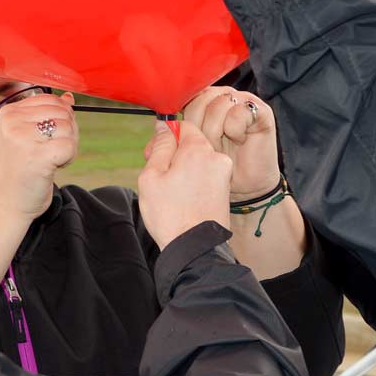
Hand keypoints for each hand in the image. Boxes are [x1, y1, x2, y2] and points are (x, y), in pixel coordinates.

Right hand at [0, 92, 77, 220]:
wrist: (2, 206)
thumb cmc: (16, 173)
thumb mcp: (26, 138)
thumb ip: (46, 116)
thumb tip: (69, 97)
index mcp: (8, 113)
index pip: (51, 100)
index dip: (59, 119)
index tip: (47, 140)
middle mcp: (13, 121)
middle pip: (63, 113)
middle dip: (66, 133)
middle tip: (52, 152)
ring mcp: (23, 138)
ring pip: (68, 128)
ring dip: (67, 146)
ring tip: (49, 161)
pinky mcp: (37, 156)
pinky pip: (70, 146)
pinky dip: (69, 158)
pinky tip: (54, 168)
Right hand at [137, 120, 232, 246]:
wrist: (195, 249)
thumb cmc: (170, 215)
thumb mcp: (152, 176)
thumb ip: (159, 147)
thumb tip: (164, 128)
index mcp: (199, 149)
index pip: (182, 126)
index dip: (164, 137)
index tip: (151, 153)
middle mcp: (216, 158)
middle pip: (191, 144)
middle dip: (173, 155)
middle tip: (157, 176)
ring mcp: (223, 175)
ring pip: (197, 162)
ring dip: (182, 170)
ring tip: (169, 192)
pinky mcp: (225, 191)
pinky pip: (205, 177)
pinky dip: (193, 183)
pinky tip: (182, 200)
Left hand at [163, 87, 279, 200]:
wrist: (247, 188)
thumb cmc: (216, 171)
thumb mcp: (187, 155)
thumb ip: (171, 140)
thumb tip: (158, 125)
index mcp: (206, 103)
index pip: (188, 98)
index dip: (187, 120)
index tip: (191, 142)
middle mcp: (224, 98)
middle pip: (202, 99)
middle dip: (202, 128)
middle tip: (210, 147)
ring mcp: (243, 102)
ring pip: (220, 105)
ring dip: (218, 131)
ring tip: (224, 145)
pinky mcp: (261, 111)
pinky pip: (239, 111)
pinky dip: (235, 129)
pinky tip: (239, 140)